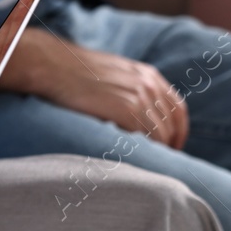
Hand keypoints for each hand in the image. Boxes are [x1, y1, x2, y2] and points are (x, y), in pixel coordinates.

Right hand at [0, 28, 188, 148]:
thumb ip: (130, 89)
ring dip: (156, 153)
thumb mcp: (112, 73)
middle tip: (160, 163)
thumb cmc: (74, 71)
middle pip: (173, 124)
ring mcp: (139, 96)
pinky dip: (143, 151)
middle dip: (170, 146)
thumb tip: (135, 114)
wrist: (52, 64)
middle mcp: (149, 84)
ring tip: (145, 165)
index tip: (173, 147)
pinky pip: (146, 138)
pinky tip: (132, 157)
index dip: (179, 132)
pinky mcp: (126, 109)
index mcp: (148, 75)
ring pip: (162, 135)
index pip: (178, 109)